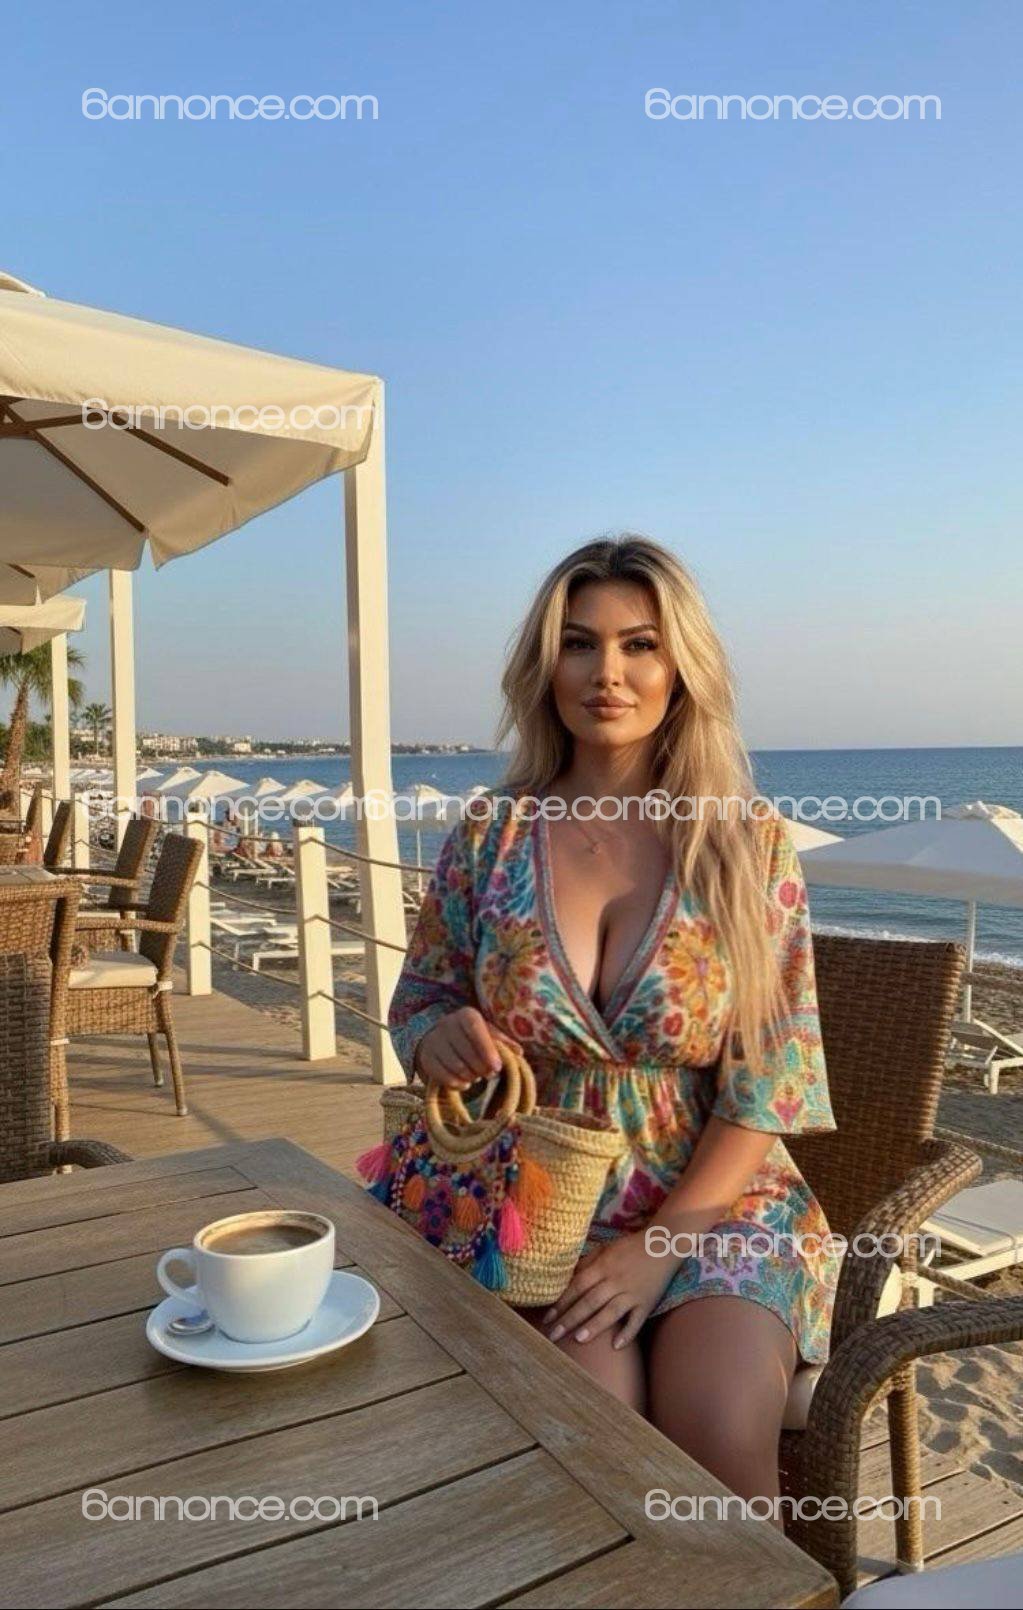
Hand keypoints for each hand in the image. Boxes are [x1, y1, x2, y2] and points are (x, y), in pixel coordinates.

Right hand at [414, 1007, 509, 1089]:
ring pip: (456, 1066)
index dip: (487, 1049)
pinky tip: (465, 1082)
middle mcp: (447, 1024)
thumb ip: (503, 1043)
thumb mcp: (489, 1034)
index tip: (497, 1067)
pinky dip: (457, 1084)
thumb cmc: (473, 1037)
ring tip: (476, 1076)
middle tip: (489, 1074)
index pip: (475, 1029)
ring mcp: (434, 1041)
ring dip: (471, 1076)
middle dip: (481, 1068)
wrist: (441, 1038)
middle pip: (466, 1052)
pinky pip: (443, 1077)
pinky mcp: (426, 1058)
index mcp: (466, 1015)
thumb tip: (519, 1052)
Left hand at [543, 1232, 681, 1349]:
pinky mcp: (647, 1302)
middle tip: (553, 1336)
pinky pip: (637, 1320)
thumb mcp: (605, 1248)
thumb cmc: (629, 1247)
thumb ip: (587, 1263)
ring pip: (611, 1311)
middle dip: (571, 1319)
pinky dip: (628, 1332)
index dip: (562, 1302)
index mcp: (603, 1266)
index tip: (547, 1318)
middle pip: (590, 1301)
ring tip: (578, 1340)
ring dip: (595, 1326)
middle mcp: (616, 1281)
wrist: (663, 1244)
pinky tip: (617, 1346)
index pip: (578, 1286)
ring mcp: (632, 1293)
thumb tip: (567, 1279)